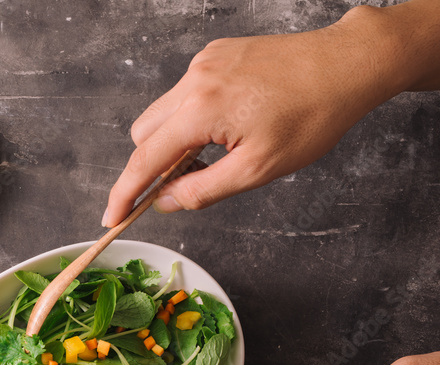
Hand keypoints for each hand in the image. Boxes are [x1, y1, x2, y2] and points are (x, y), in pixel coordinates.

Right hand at [102, 6, 405, 226]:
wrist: (347, 64)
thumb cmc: (312, 116)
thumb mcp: (258, 169)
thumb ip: (203, 190)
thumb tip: (165, 202)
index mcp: (202, 110)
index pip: (145, 160)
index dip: (125, 193)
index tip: (111, 217)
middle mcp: (195, 80)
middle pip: (143, 133)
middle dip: (151, 163)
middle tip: (183, 184)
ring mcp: (204, 62)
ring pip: (163, 112)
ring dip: (174, 139)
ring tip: (215, 153)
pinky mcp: (216, 53)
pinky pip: (186, 92)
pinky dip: (193, 116)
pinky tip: (229, 124)